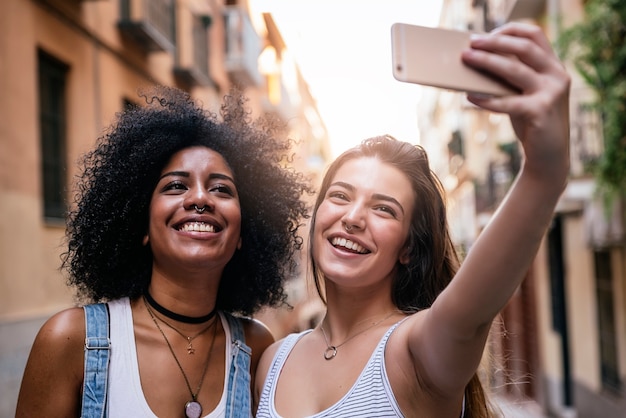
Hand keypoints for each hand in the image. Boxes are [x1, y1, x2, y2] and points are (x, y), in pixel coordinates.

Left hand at [461, 22, 570, 180]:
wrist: (549, 156)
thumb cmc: (531, 122)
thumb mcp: (523, 94)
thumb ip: (511, 77)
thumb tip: (477, 61)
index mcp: (553, 66)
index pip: (535, 34)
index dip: (510, 29)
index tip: (486, 34)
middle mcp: (557, 75)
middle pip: (523, 48)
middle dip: (494, 42)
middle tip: (471, 43)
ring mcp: (551, 93)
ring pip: (515, 70)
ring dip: (487, 62)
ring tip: (466, 59)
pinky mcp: (540, 112)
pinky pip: (508, 102)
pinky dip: (487, 99)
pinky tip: (470, 96)